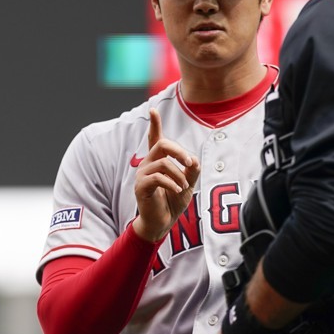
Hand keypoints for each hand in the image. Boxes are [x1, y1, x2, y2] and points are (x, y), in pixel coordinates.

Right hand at [132, 109, 200, 241]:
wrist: (162, 223)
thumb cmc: (172, 202)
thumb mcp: (187, 184)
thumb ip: (191, 171)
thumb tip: (193, 159)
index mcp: (158, 160)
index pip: (155, 138)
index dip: (154, 124)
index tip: (153, 110)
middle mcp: (148, 164)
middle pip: (162, 144)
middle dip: (179, 151)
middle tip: (189, 163)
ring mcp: (142, 174)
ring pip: (162, 162)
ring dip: (178, 174)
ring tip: (183, 186)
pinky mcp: (140, 186)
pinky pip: (157, 177)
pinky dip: (171, 183)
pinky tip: (177, 190)